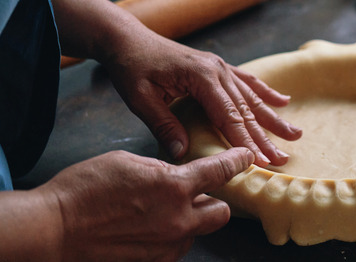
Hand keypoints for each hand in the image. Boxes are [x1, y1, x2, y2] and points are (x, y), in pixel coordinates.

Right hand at [40, 148, 254, 261]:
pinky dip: (169, 237)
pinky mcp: (154, 261)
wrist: (54, 229)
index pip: (220, 172)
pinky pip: (174, 248)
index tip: (247, 157)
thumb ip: (161, 168)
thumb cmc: (84, 190)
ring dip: (188, 220)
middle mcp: (178, 218)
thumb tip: (175, 173)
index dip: (237, 161)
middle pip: (220, 212)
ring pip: (196, 231)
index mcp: (174, 186)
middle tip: (195, 193)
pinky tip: (147, 228)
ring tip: (159, 212)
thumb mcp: (128, 162)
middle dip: (213, 201)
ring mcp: (167, 245)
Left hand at [102, 30, 301, 166]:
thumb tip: (182, 153)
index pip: (229, 117)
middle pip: (246, 110)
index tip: (261, 161)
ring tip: (295, 134)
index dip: (245, 141)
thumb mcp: (140, 99)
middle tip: (282, 159)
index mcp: (201, 78)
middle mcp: (217, 71)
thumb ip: (163, 125)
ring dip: (273, 118)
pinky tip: (282, 101)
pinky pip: (247, 81)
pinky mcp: (218, 67)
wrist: (128, 38)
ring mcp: (220, 67)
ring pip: (252, 97)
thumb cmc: (132, 67)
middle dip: (265, 136)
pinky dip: (266, 92)